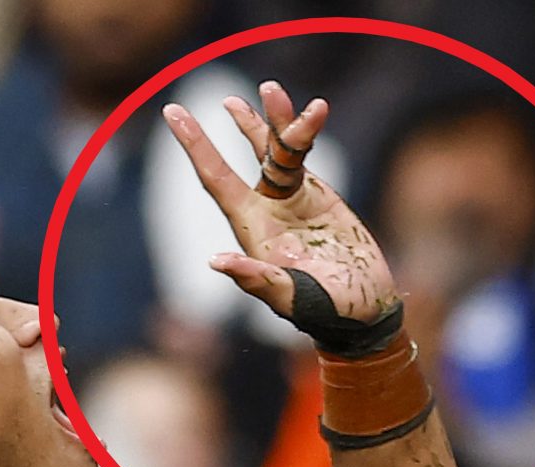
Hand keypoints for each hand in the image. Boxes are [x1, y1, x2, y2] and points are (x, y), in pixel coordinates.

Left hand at [164, 83, 400, 341]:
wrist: (361, 310)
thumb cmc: (324, 311)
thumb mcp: (289, 297)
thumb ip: (256, 278)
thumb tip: (216, 261)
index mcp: (250, 228)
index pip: (215, 179)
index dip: (196, 146)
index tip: (173, 114)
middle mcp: (264, 209)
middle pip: (242, 158)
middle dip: (224, 129)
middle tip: (199, 101)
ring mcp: (290, 200)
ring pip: (277, 150)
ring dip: (275, 120)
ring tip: (269, 88)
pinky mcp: (316, 196)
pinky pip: (305, 156)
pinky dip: (306, 132)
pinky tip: (312, 109)